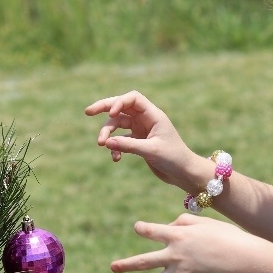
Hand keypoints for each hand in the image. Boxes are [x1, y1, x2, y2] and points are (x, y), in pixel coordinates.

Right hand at [84, 89, 199, 190]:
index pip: (133, 99)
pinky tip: (116, 159)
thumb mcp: (151, 151)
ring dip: (108, 133)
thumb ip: (128, 145)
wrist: (184, 173)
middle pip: (121, 107)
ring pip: (118, 125)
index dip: (119, 102)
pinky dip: (116, 147)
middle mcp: (146, 119)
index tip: (110, 113)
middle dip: (105, 108)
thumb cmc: (174, 158)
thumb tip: (106, 142)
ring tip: (101, 144)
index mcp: (153, 115)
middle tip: (88, 112)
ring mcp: (141, 130)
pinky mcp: (139, 142)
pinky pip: (121, 140)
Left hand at [111, 214, 257, 272]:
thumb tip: (170, 230)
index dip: (142, 229)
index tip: (138, 228)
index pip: (150, 231)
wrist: (244, 259)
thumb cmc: (226, 236)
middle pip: (144, 261)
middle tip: (112, 267)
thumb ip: (183, 222)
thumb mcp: (204, 223)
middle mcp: (175, 255)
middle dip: (126, 265)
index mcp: (177, 236)